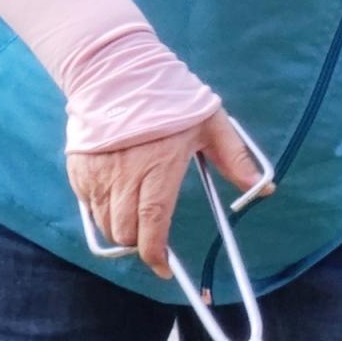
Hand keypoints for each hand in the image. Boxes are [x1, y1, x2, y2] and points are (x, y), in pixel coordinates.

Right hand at [68, 110, 268, 278]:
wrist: (118, 72)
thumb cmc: (170, 97)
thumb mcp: (211, 123)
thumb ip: (235, 158)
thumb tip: (263, 188)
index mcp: (158, 167)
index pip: (152, 223)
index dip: (156, 252)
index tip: (164, 268)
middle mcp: (123, 176)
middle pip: (124, 231)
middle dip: (140, 244)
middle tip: (154, 241)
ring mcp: (97, 173)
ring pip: (103, 222)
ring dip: (120, 231)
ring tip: (137, 223)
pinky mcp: (78, 168)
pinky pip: (87, 205)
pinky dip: (101, 213)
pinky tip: (117, 201)